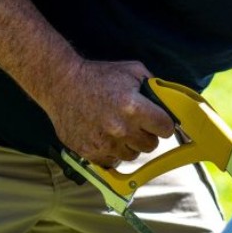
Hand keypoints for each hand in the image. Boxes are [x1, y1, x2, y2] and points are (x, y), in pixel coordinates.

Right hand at [46, 58, 175, 163]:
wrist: (61, 85)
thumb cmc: (97, 76)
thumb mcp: (132, 71)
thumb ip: (155, 87)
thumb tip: (170, 103)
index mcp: (133, 107)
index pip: (166, 128)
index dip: (163, 124)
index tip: (158, 121)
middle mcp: (120, 128)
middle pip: (151, 145)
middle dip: (147, 134)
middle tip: (137, 123)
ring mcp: (104, 143)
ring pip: (133, 155)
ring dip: (130, 144)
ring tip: (118, 128)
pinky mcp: (90, 152)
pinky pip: (113, 161)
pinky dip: (112, 151)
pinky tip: (105, 136)